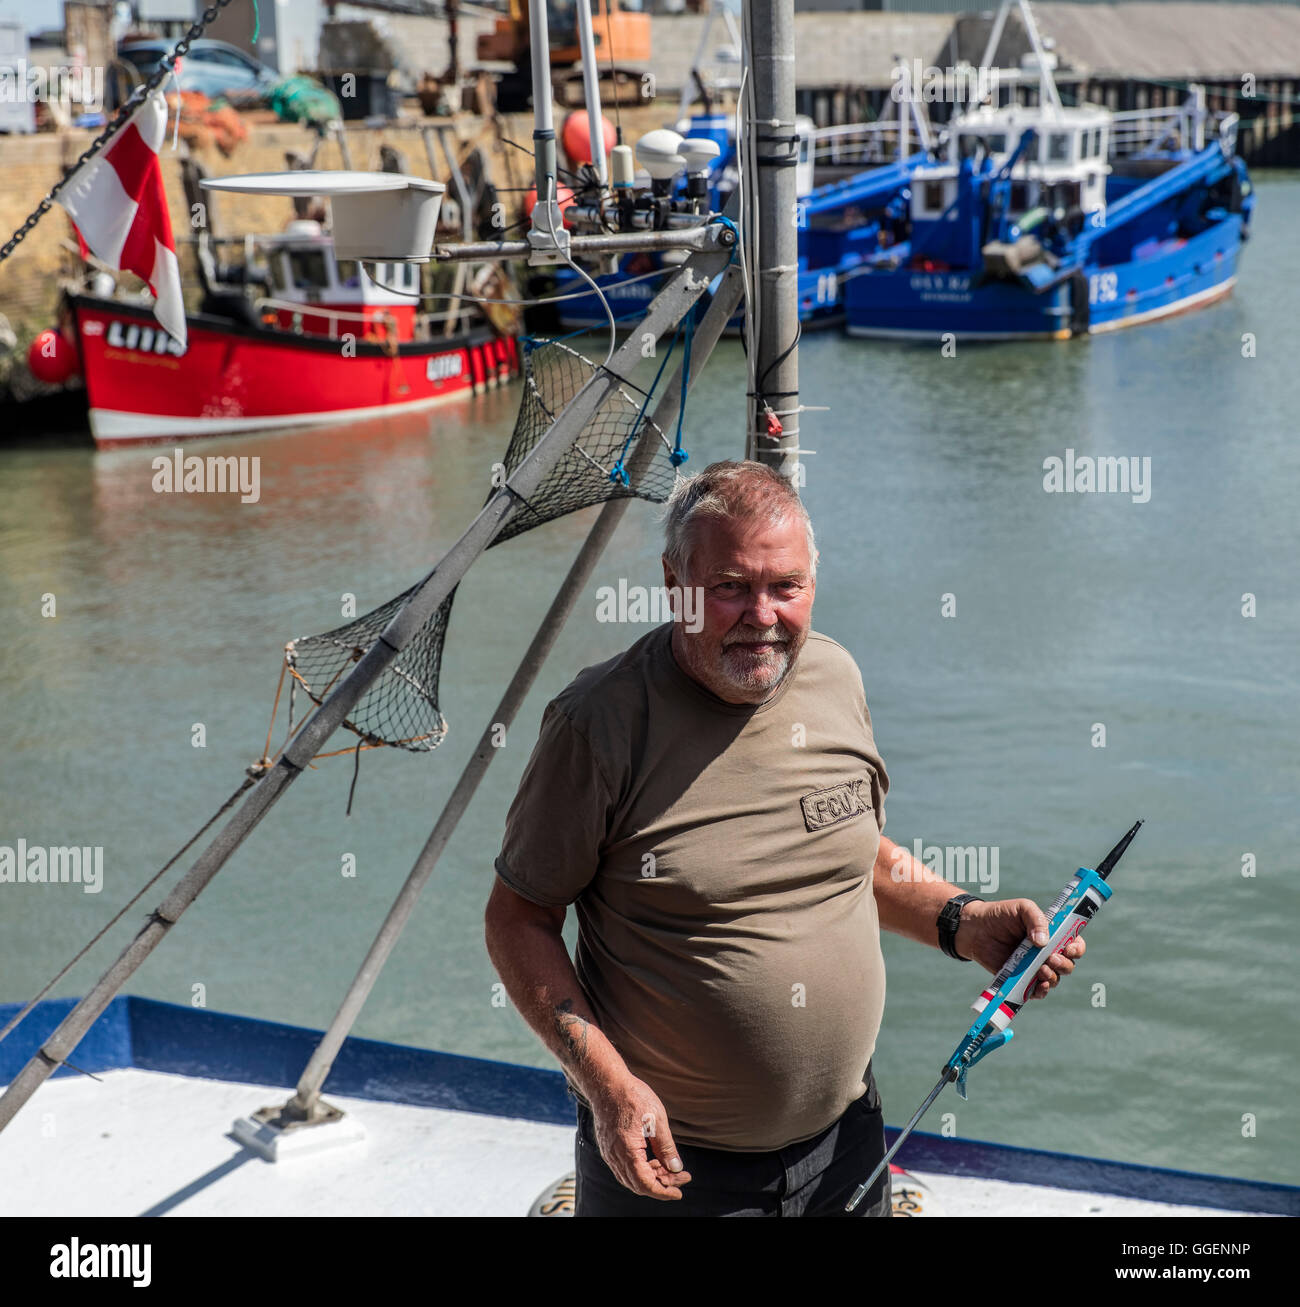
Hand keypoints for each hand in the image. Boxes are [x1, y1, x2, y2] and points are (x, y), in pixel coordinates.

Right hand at [590, 1073, 692, 1200]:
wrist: (607, 1082)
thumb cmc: (632, 1096)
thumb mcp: (657, 1120)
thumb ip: (666, 1147)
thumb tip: (676, 1168)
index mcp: (627, 1152)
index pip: (646, 1185)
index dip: (664, 1192)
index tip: (679, 1192)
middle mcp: (614, 1157)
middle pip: (638, 1184)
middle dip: (662, 1184)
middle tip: (681, 1175)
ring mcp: (609, 1153)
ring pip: (630, 1178)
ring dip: (651, 1177)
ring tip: (669, 1166)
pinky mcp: (608, 1147)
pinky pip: (624, 1168)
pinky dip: (641, 1169)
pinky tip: (653, 1159)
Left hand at [954, 898, 1085, 998]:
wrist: (975, 929)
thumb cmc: (1001, 915)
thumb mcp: (1022, 908)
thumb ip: (1036, 919)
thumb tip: (1043, 942)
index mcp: (1052, 935)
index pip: (1074, 945)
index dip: (1076, 949)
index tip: (1069, 949)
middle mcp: (1046, 953)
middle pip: (1067, 965)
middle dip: (1064, 964)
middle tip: (1050, 958)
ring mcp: (1034, 967)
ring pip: (1054, 979)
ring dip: (1052, 977)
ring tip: (1041, 969)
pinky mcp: (1021, 979)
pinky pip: (1036, 991)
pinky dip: (1040, 991)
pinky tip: (1037, 985)